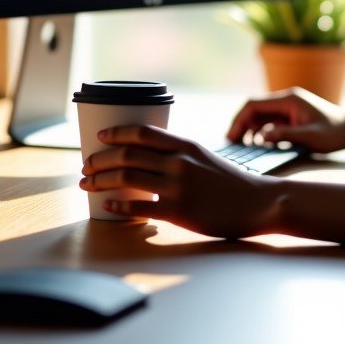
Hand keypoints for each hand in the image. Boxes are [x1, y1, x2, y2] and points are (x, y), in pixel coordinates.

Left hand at [80, 125, 278, 237]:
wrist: (258, 201)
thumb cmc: (232, 182)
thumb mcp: (205, 157)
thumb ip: (180, 155)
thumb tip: (150, 158)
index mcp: (185, 145)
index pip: (143, 132)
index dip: (117, 133)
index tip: (99, 137)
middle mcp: (179, 161)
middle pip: (128, 154)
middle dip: (101, 159)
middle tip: (86, 165)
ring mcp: (178, 186)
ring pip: (128, 178)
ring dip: (102, 180)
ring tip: (87, 184)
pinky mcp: (179, 211)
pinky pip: (140, 207)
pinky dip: (119, 204)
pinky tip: (107, 205)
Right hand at [226, 87, 344, 152]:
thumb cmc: (333, 134)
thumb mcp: (311, 137)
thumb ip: (286, 135)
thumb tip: (262, 136)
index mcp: (289, 100)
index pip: (254, 104)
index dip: (239, 119)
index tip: (231, 136)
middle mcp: (286, 99)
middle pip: (254, 107)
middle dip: (240, 124)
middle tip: (231, 143)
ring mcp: (288, 106)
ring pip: (259, 114)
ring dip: (248, 127)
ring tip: (241, 146)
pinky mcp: (290, 115)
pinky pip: (268, 120)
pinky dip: (259, 130)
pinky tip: (257, 144)